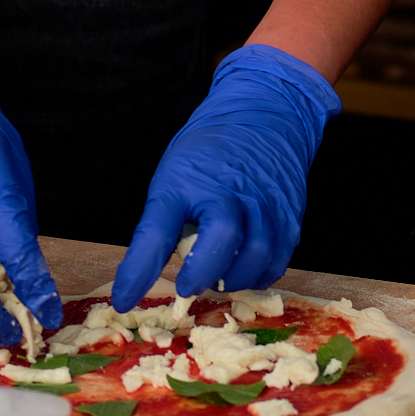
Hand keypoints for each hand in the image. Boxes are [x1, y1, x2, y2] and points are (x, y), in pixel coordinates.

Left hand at [111, 44, 339, 311]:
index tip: (125, 300)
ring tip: (219, 278)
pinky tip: (245, 271)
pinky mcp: (290, 214)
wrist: (262, 115)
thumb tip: (144, 280)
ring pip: (256, 256)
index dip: (139, 271)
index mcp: (187, 180)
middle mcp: (229, 189)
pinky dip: (259, 275)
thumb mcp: (174, 178)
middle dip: (203, 273)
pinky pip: (277, 258)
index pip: (157, 231)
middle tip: (189, 285)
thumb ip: (163, 226)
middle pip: (221, 239)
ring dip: (234, 280)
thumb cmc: (208, 154)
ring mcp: (264, 201)